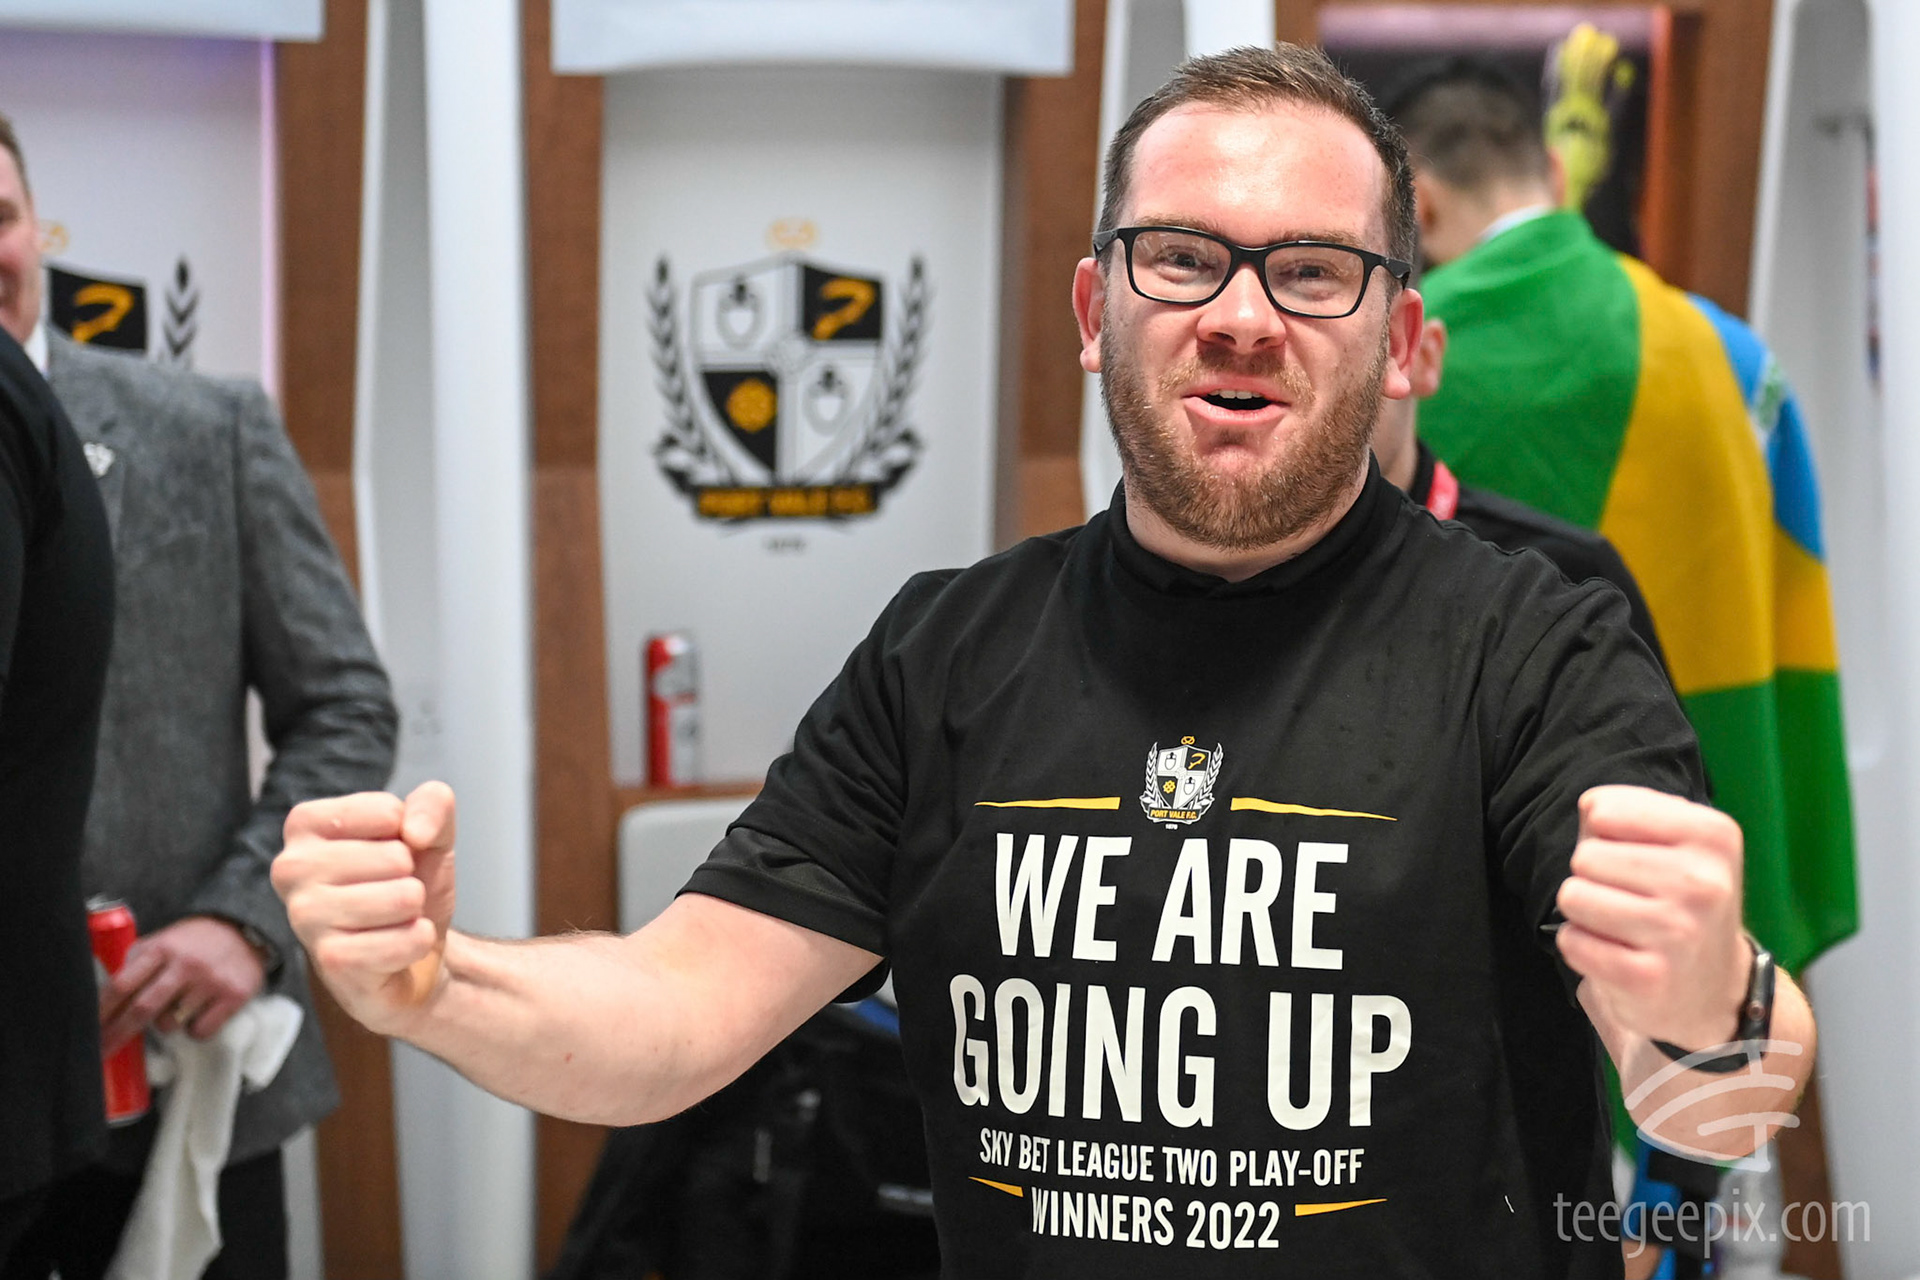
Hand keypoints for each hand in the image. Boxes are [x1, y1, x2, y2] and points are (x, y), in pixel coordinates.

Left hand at [100, 916, 266, 1052]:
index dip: (101, 1011)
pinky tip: (201, 1011)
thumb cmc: (194, 942)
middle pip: (142, 1009)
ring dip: (165, 1024)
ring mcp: (211, 981)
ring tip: (178, 1006)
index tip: (89, 1029)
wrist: (245, 931)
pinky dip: (194, 1029)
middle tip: (103, 1050)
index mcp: (162, 948)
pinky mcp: (234, 996)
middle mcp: (186, 963)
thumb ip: (137, 964)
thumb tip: (104, 1000)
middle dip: (118, 1034)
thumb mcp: (163, 942)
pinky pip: (199, 1031)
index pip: (122, 983)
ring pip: (170, 1024)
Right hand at [271, 782, 456, 1035]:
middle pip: (395, 857)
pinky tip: (395, 946)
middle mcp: (291, 868)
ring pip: (403, 899)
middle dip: (411, 877)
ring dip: (414, 910)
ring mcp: (304, 916)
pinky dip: (417, 942)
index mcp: (305, 825)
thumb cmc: (404, 884)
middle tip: (390, 892)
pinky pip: (406, 941)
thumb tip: (416, 831)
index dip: (409, 834)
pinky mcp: (330, 960)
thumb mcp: (429, 832)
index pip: (386, 812)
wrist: (411, 951)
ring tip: (391, 918)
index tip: (390, 852)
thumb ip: (433, 804)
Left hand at [1554, 785, 1749, 1050]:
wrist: (1716, 992)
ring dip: (1584, 913)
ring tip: (1621, 926)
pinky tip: (1614, 954)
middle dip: (1593, 877)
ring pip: (1573, 896)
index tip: (1633, 858)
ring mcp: (1678, 932)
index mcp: (1712, 835)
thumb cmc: (1682, 904)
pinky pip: (1572, 940)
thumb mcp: (1674, 845)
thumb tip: (1591, 806)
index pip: (1603, 809)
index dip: (1602, 834)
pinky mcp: (1647, 977)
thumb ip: (1625, 812)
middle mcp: (1703, 882)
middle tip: (1630, 900)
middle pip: (1584, 855)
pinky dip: (1580, 946)